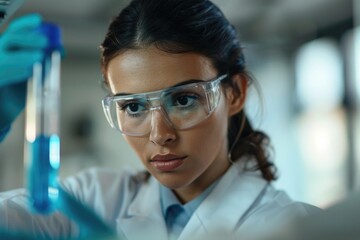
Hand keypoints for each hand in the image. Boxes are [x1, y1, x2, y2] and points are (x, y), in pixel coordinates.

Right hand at [0, 14, 47, 128]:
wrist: (4, 108)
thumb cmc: (19, 88)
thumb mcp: (33, 71)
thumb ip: (43, 60)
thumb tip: (60, 50)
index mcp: (7, 49)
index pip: (14, 30)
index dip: (26, 24)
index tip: (39, 20)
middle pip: (11, 38)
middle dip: (29, 39)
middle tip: (44, 43)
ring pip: (6, 56)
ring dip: (25, 56)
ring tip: (38, 58)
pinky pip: (3, 74)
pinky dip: (18, 72)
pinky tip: (28, 73)